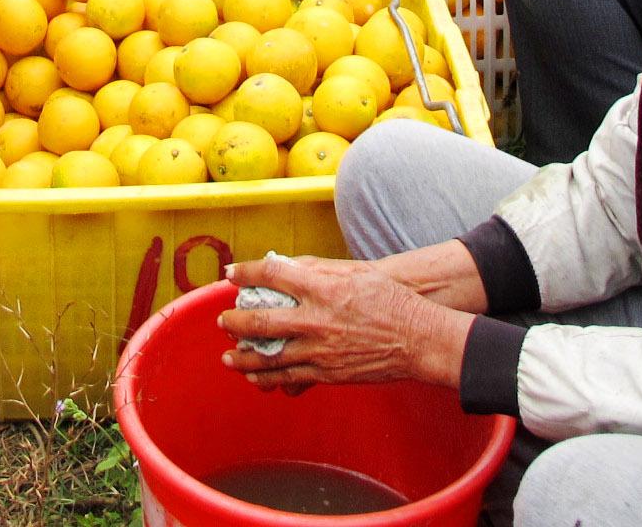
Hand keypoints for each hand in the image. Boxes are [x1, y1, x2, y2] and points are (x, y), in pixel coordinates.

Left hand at [219, 255, 470, 392]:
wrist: (418, 338)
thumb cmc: (390, 299)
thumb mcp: (353, 271)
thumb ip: (317, 268)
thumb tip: (287, 264)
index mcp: (322, 287)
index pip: (271, 274)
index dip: (246, 272)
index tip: (232, 275)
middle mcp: (315, 319)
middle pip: (259, 320)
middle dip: (234, 321)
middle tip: (222, 321)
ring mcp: (319, 349)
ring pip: (269, 356)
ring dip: (243, 357)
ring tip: (229, 356)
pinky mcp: (327, 373)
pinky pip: (289, 377)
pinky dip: (268, 377)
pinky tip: (256, 376)